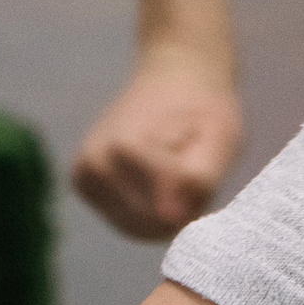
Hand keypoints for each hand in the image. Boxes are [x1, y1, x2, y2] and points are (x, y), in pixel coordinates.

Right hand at [70, 48, 242, 240]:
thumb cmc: (203, 107)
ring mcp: (83, 175)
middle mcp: (93, 164)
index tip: (202, 164)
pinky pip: (124, 220)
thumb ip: (199, 177)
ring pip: (136, 227)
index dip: (196, 200)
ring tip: (175, 172)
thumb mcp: (221, 138)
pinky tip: (157, 181)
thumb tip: (171, 216)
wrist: (175, 77)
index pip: (167, 216)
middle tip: (192, 170)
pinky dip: (147, 210)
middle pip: (149, 225)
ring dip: (164, 212)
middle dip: (179, 210)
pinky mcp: (83, 183)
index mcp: (123, 150)